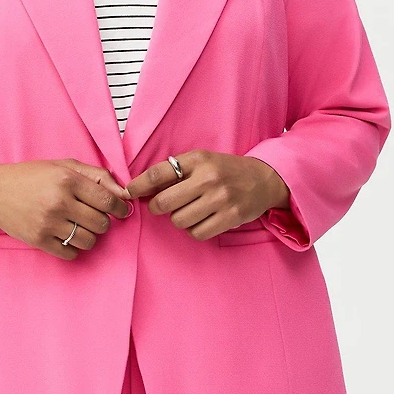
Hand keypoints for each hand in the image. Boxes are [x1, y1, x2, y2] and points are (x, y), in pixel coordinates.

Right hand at [0, 158, 132, 259]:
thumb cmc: (31, 176)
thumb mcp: (63, 166)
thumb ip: (96, 175)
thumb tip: (123, 192)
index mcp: (67, 180)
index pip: (108, 200)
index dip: (119, 208)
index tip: (119, 210)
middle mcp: (59, 202)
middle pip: (101, 223)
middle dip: (103, 221)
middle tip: (93, 216)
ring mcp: (48, 223)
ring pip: (88, 240)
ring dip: (88, 235)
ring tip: (78, 226)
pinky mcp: (39, 240)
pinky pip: (71, 254)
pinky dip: (73, 248)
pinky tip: (65, 235)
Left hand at [125, 148, 289, 241]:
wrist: (263, 179)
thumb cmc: (225, 170)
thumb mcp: (201, 161)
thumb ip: (175, 171)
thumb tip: (140, 187)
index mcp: (198, 160)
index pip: (159, 173)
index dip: (139, 185)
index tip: (129, 192)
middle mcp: (209, 178)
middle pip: (164, 202)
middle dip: (156, 207)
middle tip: (160, 206)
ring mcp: (221, 199)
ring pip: (179, 220)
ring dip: (178, 219)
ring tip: (189, 210)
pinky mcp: (231, 217)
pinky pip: (197, 233)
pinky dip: (194, 230)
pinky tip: (201, 220)